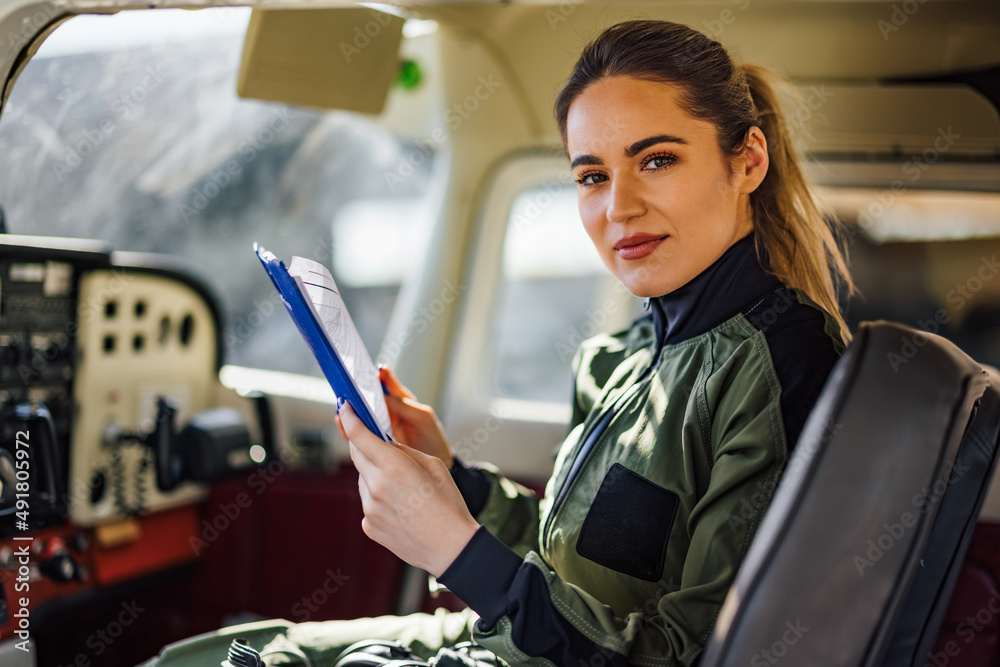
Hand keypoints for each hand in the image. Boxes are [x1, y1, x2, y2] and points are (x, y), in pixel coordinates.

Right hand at [336, 366, 454, 467]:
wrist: (436, 462)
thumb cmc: (432, 437)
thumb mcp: (422, 417)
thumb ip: (402, 405)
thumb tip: (382, 393)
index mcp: (400, 400)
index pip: (384, 384)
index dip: (373, 377)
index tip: (363, 371)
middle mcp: (388, 411)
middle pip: (368, 399)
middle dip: (355, 394)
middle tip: (345, 389)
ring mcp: (381, 426)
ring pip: (361, 416)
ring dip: (350, 412)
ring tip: (341, 408)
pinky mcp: (376, 441)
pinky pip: (360, 433)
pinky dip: (350, 430)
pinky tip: (344, 427)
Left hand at [340, 400, 478, 576]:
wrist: (451, 547)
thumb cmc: (449, 504)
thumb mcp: (433, 465)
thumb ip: (404, 451)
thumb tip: (385, 445)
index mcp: (394, 467)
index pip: (359, 436)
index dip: (350, 418)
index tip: (346, 408)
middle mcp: (376, 486)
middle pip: (357, 455)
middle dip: (364, 445)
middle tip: (375, 441)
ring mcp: (370, 508)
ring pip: (363, 479)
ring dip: (374, 474)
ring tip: (401, 486)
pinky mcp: (369, 525)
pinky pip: (368, 502)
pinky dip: (378, 497)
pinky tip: (400, 506)